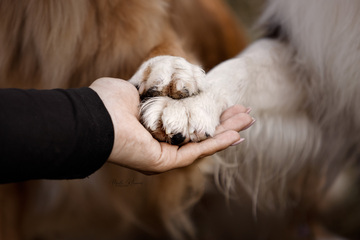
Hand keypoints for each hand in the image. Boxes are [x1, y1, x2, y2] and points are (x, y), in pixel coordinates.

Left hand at [90, 78, 253, 173]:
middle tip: (244, 113)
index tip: (223, 102)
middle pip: (200, 132)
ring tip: (249, 120)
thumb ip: (149, 89)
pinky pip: (197, 151)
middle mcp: (161, 143)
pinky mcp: (166, 162)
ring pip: (203, 143)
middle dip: (223, 122)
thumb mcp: (132, 89)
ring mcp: (165, 154)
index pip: (187, 120)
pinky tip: (236, 134)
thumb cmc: (107, 102)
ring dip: (227, 132)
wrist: (95, 118)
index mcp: (154, 127)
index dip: (207, 111)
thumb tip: (156, 84)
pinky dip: (217, 143)